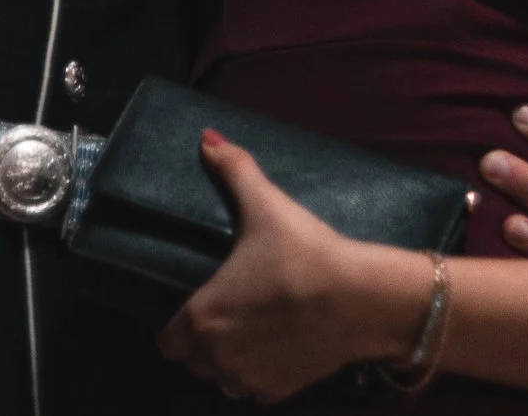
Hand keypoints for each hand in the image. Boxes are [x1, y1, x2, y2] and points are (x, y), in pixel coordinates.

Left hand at [157, 130, 420, 402]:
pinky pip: (255, 392)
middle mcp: (218, 357)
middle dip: (202, 344)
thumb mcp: (266, 205)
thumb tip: (207, 137)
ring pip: (222, 382)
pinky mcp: (281, 391)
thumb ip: (233, 170)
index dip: (176, 328)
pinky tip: (276, 349)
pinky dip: (259, 376)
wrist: (361, 299)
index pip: (166, 343)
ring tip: (249, 333)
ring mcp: (250, 379)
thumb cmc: (304, 253)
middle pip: (193, 363)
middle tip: (226, 312)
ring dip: (228, 364)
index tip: (195, 307)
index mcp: (202, 317)